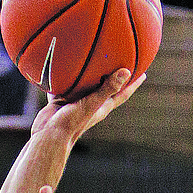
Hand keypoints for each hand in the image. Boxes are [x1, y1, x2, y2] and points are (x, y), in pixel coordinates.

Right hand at [30, 68, 145, 139]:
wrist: (48, 136)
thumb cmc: (71, 123)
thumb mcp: (91, 104)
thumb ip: (107, 88)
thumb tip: (126, 71)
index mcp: (102, 106)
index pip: (123, 93)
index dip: (133, 83)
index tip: (143, 73)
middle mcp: (91, 103)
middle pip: (106, 85)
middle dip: (112, 73)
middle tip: (119, 58)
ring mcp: (75, 102)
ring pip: (85, 83)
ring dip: (88, 72)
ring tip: (92, 55)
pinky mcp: (61, 100)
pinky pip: (64, 83)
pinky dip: (64, 74)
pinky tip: (61, 62)